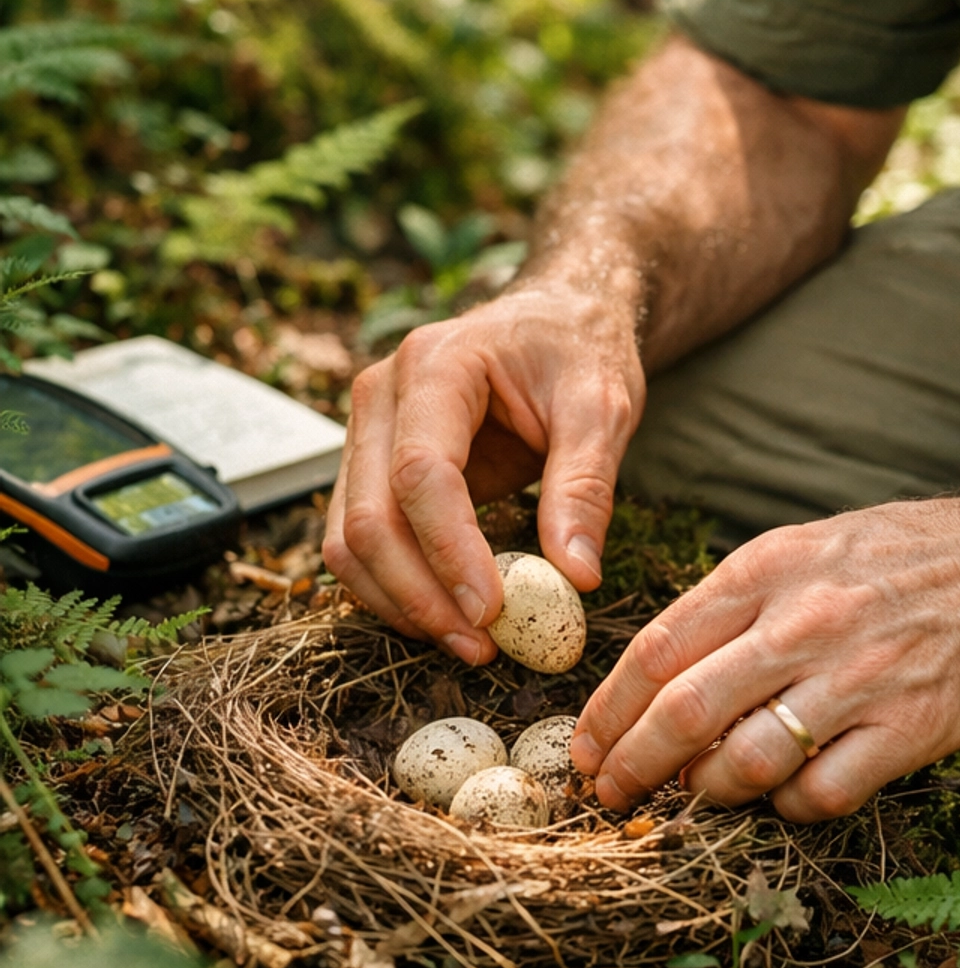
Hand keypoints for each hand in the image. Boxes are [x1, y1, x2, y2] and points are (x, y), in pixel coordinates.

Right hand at [323, 281, 644, 661]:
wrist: (555, 319)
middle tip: (482, 647)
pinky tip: (448, 618)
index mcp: (434, 365)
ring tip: (470, 644)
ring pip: (347, 540)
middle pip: (368, 517)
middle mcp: (380, 396)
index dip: (448, 552)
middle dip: (418, 595)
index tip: (492, 613)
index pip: (420, 474)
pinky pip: (361, 542)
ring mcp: (365, 432)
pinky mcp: (370, 468)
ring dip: (399, 604)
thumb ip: (585, 486)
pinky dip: (395, 589)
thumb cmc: (579, 351)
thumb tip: (575, 578)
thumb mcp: (603, 407)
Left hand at [570, 480, 959, 818]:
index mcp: (769, 570)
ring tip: (702, 795)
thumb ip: (736, 603)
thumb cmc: (907, 554)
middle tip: (611, 795)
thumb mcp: (807, 546)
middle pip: (685, 713)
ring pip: (745, 763)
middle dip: (633, 767)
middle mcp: (806, 623)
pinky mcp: (911, 728)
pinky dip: (789, 807)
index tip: (587, 749)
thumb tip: (663, 676)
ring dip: (708, 793)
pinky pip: (821, 793)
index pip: (657, 650)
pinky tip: (788, 795)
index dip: (607, 711)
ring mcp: (860, 679)